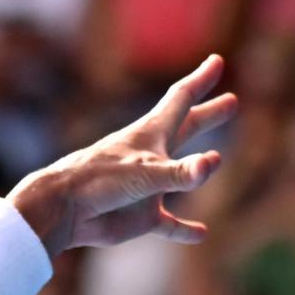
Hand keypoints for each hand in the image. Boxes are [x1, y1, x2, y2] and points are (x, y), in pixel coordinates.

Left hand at [9, 55, 237, 254]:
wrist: (62, 210)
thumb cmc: (99, 182)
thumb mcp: (145, 173)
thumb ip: (181, 171)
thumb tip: (213, 163)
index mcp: (150, 134)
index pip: (181, 99)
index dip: (200, 80)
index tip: (216, 61)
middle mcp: (151, 157)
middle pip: (186, 128)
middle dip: (207, 113)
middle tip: (232, 100)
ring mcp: (146, 187)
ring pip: (179, 176)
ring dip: (197, 167)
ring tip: (217, 159)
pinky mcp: (139, 217)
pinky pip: (168, 224)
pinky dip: (184, 229)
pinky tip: (200, 232)